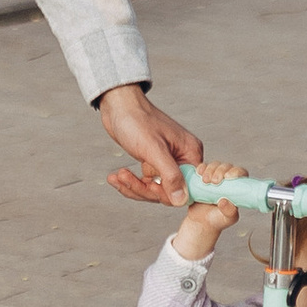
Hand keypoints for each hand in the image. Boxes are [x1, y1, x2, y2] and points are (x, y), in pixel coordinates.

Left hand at [99, 83, 201, 205]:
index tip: (151, 189)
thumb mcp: (154, 149)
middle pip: (169, 191)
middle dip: (144, 189)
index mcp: (190, 153)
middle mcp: (182, 158)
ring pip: (154, 189)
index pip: (189, 187)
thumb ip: (170, 176)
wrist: (118, 106)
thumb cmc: (137, 120)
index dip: (170, 194)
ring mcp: (167, 162)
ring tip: (118, 176)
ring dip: (134, 186)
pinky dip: (130, 182)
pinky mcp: (153, 163)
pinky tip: (116, 177)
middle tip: (125, 179)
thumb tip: (181, 200)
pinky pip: (145, 183)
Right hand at [171, 162, 247, 261]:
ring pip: (215, 165)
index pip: (240, 173)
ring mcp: (215, 176)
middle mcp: (227, 179)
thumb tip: (224, 201)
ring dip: (210, 170)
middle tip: (214, 182)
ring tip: (205, 182)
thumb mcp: (227, 219)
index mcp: (238, 187)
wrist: (201, 221)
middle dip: (220, 171)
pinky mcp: (203, 176)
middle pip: (227, 167)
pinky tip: (198, 173)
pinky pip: (202, 167)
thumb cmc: (218, 219)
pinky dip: (201, 168)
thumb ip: (229, 211)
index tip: (228, 177)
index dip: (236, 172)